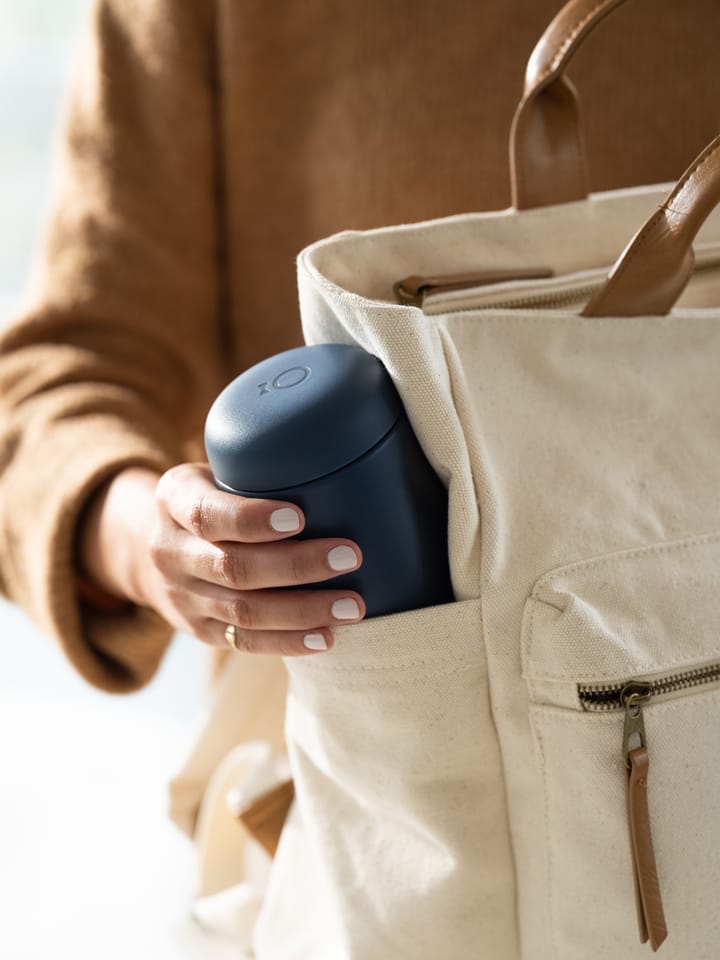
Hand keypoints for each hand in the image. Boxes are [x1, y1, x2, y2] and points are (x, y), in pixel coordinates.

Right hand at [79, 463, 364, 654]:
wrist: (148, 546)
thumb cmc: (210, 496)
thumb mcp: (215, 470)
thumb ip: (259, 469)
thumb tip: (346, 467)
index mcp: (173, 499)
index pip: (207, 513)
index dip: (253, 519)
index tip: (301, 517)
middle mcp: (170, 551)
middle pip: (232, 567)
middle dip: (296, 565)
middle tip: (351, 556)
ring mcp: (182, 596)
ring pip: (242, 611)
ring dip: (302, 610)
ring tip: (352, 606)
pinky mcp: (199, 630)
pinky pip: (243, 642)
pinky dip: (287, 643)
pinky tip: (325, 637)